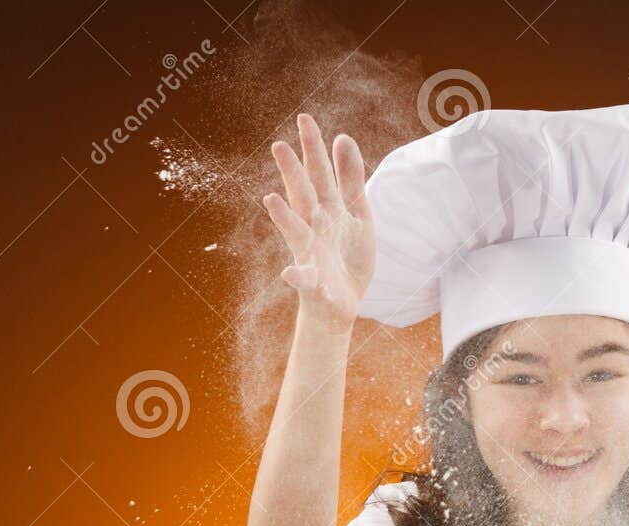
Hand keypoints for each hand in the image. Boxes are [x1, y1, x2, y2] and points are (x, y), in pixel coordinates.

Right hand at [263, 113, 374, 321]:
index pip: (319, 173)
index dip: (312, 149)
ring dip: (284, 218)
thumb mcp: (356, 214)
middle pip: (303, 196)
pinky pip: (303, 279)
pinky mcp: (314, 283)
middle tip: (280, 146)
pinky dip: (296, 276)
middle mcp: (314, 227)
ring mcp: (310, 254)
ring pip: (295, 232)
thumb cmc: (346, 256)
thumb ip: (351, 179)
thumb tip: (342, 137)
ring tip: (272, 200)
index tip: (304, 118)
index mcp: (326, 209)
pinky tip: (289, 272)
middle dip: (293, 173)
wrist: (341, 304)